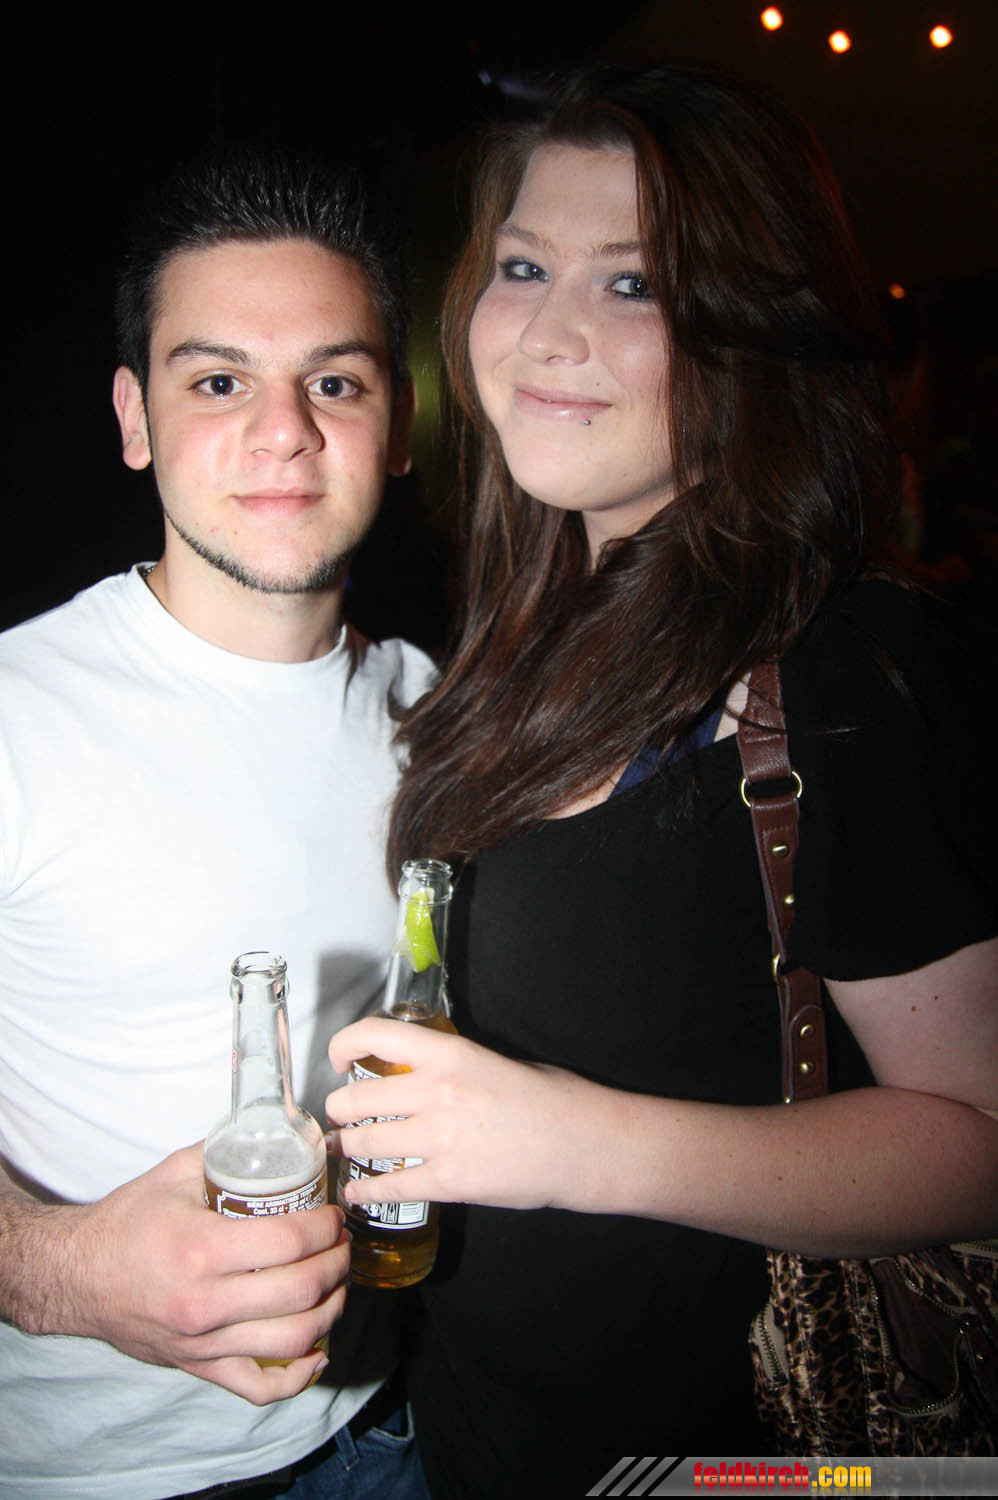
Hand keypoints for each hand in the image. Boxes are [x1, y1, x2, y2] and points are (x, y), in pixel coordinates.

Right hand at [35, 1143, 349, 1402]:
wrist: (74, 1276)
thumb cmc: (124, 1223)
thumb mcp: (173, 1174)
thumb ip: (225, 1151)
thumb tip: (278, 1135)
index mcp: (200, 1250)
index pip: (288, 1243)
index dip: (325, 1228)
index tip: (334, 1215)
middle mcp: (204, 1303)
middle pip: (300, 1292)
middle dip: (337, 1264)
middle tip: (343, 1243)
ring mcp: (202, 1342)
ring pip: (292, 1340)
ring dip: (330, 1310)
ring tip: (337, 1284)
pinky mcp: (198, 1366)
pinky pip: (259, 1386)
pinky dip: (298, 1377)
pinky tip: (318, 1351)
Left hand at [327, 1017, 592, 1211]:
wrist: (584, 1145)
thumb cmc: (551, 1099)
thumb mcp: (495, 1061)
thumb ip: (449, 1067)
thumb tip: (414, 1075)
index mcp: (450, 1054)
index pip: (376, 1036)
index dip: (344, 1045)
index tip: (338, 1060)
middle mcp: (436, 1092)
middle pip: (356, 1099)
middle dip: (339, 1110)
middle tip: (340, 1116)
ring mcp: (440, 1139)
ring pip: (364, 1143)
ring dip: (348, 1148)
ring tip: (345, 1149)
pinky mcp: (448, 1182)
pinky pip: (389, 1187)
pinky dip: (365, 1191)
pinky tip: (357, 1192)